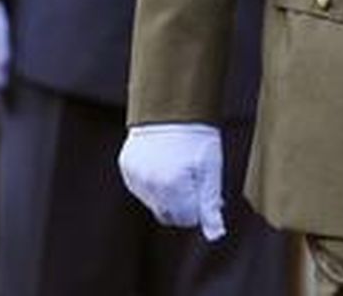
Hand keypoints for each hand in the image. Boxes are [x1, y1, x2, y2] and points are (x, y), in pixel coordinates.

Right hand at [118, 124, 225, 240]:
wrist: (172, 107)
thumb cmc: (198, 138)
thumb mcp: (211, 169)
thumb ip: (210, 204)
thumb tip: (215, 235)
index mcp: (173, 187)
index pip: (187, 218)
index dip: (200, 206)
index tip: (206, 188)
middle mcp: (150, 186)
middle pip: (168, 215)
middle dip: (184, 204)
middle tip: (194, 179)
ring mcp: (135, 178)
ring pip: (154, 203)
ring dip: (168, 194)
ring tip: (179, 167)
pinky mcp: (127, 168)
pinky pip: (141, 188)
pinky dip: (153, 182)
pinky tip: (163, 163)